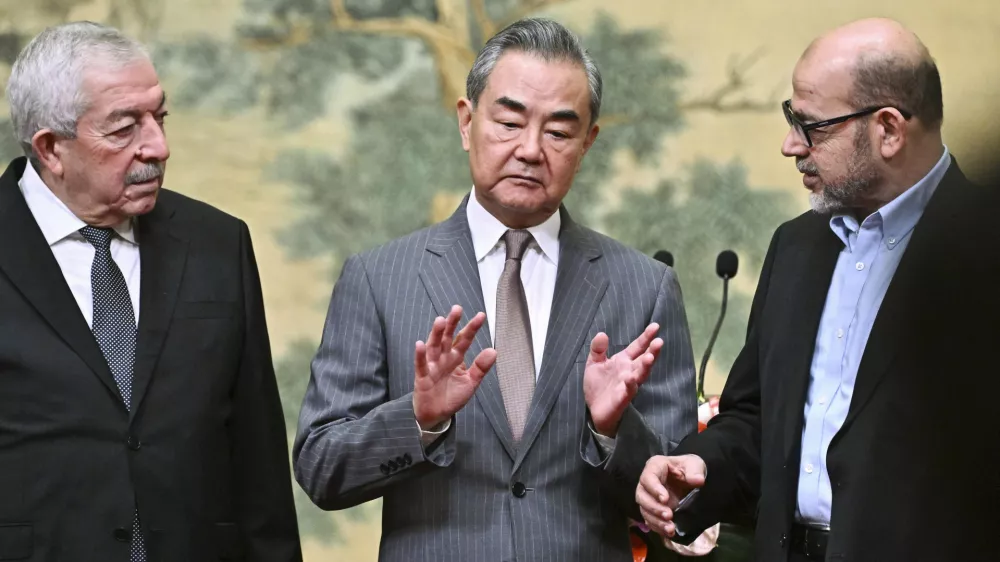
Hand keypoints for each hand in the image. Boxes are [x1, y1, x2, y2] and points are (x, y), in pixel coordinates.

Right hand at [413, 305, 496, 428]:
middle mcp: (444, 357)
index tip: (481, 316)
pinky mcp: (422, 376)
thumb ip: (481, 367)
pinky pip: (421, 364)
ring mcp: (432, 365)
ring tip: (440, 321)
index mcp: (456, 357)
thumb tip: (494, 351)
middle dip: (452, 323)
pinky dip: (420, 354)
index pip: (465, 339)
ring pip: (434, 346)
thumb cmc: (452, 396)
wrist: (436, 414)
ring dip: (436, 334)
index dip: (472, 328)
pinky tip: (420, 344)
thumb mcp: (470, 382)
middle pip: (448, 337)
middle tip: (457, 309)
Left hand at [583, 323, 662, 436]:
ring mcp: (627, 385)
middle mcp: (629, 371)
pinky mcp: (622, 398)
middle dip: (652, 351)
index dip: (646, 337)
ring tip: (650, 357)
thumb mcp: (594, 363)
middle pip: (643, 360)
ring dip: (645, 366)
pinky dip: (630, 384)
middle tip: (659, 341)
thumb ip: (598, 349)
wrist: (594, 409)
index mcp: (624, 361)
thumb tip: (601, 334)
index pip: (637, 347)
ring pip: (640, 375)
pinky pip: (628, 391)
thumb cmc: (598, 385)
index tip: (656, 326)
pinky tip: (630, 378)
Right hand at [635, 454, 706, 537]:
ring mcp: (649, 497)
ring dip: (656, 521)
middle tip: (669, 515)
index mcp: (655, 467)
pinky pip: (650, 520)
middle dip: (654, 508)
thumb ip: (694, 470)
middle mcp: (647, 483)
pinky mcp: (653, 510)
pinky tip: (669, 532)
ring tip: (670, 528)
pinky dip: (658, 527)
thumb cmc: (689, 468)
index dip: (654, 489)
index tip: (665, 499)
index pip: (648, 477)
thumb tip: (698, 480)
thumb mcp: (694, 464)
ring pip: (645, 510)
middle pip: (642, 496)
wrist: (691, 479)